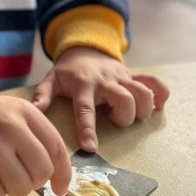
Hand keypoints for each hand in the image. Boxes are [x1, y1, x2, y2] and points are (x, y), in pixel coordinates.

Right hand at [0, 95, 71, 195]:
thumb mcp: (11, 113)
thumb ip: (37, 137)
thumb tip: (58, 177)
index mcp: (23, 112)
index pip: (56, 148)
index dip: (64, 173)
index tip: (61, 188)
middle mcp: (9, 128)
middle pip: (42, 172)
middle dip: (36, 181)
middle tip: (19, 174)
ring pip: (22, 189)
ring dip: (13, 187)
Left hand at [31, 47, 169, 152]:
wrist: (85, 47)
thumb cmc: (68, 71)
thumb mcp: (51, 80)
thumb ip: (42, 95)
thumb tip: (35, 112)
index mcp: (83, 84)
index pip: (85, 109)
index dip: (88, 129)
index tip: (91, 148)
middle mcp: (105, 80)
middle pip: (125, 100)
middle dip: (124, 117)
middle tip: (113, 120)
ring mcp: (122, 76)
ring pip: (143, 93)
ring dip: (142, 109)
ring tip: (129, 114)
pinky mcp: (134, 75)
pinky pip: (155, 83)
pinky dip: (160, 96)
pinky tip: (154, 107)